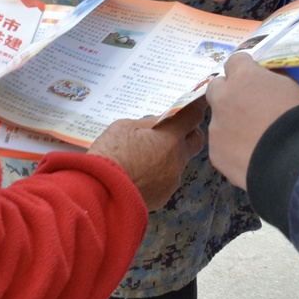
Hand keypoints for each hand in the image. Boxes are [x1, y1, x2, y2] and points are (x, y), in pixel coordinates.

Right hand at [86, 99, 206, 208]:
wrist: (101, 192)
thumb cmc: (110, 155)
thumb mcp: (124, 127)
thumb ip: (148, 124)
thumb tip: (159, 122)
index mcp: (170, 137)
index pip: (193, 115)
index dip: (196, 107)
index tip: (198, 102)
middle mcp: (177, 159)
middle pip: (196, 140)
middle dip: (188, 133)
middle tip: (171, 131)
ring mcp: (172, 180)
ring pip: (179, 162)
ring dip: (169, 157)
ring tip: (144, 157)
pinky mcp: (163, 196)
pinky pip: (167, 181)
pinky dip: (158, 176)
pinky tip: (139, 175)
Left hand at [205, 54, 298, 188]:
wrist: (298, 160)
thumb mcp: (292, 88)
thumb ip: (271, 80)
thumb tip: (264, 79)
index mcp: (244, 77)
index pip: (234, 61)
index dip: (244, 70)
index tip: (252, 78)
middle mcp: (224, 98)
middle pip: (216, 87)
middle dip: (228, 93)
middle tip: (247, 106)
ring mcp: (217, 126)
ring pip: (218, 120)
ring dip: (232, 124)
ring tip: (254, 140)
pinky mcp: (216, 153)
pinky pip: (222, 146)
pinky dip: (233, 149)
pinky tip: (251, 157)